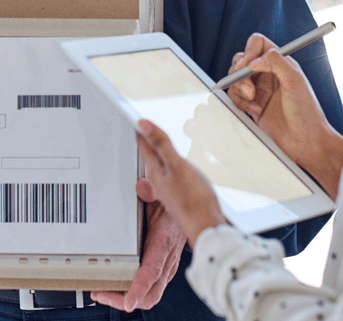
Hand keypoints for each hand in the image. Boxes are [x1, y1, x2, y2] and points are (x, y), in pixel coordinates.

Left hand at [90, 180, 186, 311]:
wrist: (190, 204)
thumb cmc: (174, 201)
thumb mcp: (160, 193)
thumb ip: (150, 191)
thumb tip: (142, 187)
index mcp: (165, 241)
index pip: (153, 270)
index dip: (140, 288)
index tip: (128, 301)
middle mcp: (168, 259)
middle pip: (150, 294)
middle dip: (123, 300)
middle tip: (101, 293)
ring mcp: (167, 266)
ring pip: (150, 294)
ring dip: (125, 298)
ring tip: (102, 292)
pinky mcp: (164, 267)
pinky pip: (151, 287)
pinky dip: (133, 291)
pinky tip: (117, 285)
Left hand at [136, 120, 227, 249]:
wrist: (207, 227)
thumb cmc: (193, 199)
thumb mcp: (177, 165)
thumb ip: (160, 144)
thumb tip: (142, 125)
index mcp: (155, 171)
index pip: (143, 144)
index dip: (140, 128)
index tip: (136, 116)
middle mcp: (158, 180)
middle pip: (149, 153)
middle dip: (147, 138)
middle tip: (143, 124)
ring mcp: (168, 188)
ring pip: (160, 163)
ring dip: (158, 149)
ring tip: (156, 138)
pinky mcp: (179, 194)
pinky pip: (170, 172)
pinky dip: (170, 161)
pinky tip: (176, 162)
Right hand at [227, 33, 342, 198]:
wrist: (306, 143)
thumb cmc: (306, 113)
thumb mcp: (295, 80)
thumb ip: (275, 62)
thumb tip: (254, 60)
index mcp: (281, 64)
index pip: (258, 44)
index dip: (249, 51)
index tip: (247, 65)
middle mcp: (268, 74)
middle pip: (242, 60)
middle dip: (240, 72)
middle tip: (248, 86)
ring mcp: (259, 90)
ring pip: (235, 78)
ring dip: (239, 88)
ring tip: (252, 99)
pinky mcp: (252, 106)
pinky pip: (235, 96)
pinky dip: (239, 102)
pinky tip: (253, 110)